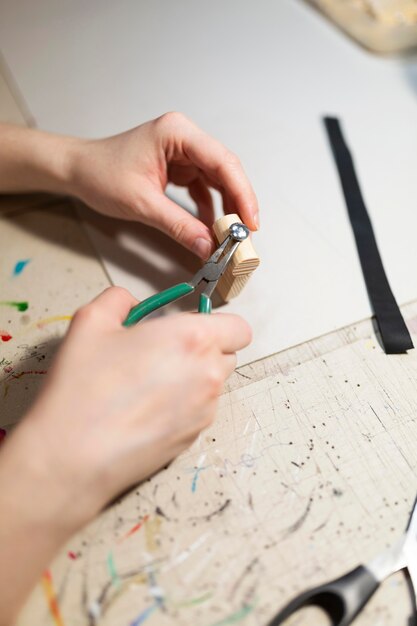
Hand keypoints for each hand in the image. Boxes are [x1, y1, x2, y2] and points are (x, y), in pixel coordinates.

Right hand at [0, 288, 250, 622]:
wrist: (74, 454)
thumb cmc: (83, 387)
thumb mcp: (91, 321)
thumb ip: (118, 300)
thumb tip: (130, 303)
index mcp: (192, 338)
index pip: (238, 327)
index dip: (217, 324)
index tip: (189, 326)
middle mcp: (208, 374)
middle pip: (228, 355)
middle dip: (206, 349)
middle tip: (165, 351)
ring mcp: (205, 410)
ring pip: (214, 384)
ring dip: (194, 377)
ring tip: (149, 383)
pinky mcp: (193, 438)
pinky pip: (200, 412)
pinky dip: (183, 405)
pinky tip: (146, 409)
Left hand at [70, 112, 258, 258]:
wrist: (78, 171)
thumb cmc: (100, 174)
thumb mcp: (142, 204)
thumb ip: (178, 226)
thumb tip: (207, 246)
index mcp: (177, 133)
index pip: (222, 162)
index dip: (242, 193)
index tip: (249, 221)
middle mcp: (184, 138)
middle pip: (225, 170)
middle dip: (238, 202)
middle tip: (245, 233)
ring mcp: (183, 153)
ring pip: (218, 180)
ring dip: (226, 207)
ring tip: (230, 234)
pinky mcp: (179, 168)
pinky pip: (203, 188)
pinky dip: (209, 209)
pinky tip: (211, 228)